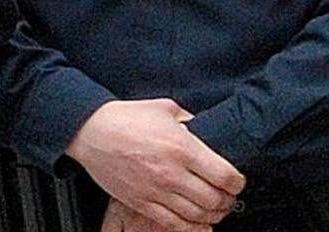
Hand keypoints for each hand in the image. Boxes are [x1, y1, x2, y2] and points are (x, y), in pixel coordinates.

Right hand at [65, 99, 243, 231]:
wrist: (91, 131)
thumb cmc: (126, 118)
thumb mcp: (166, 109)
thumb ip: (190, 120)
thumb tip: (204, 128)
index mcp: (182, 148)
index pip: (224, 175)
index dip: (237, 183)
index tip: (237, 181)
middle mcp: (172, 172)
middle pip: (214, 200)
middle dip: (228, 202)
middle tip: (229, 198)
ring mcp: (156, 190)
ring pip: (197, 215)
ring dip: (213, 216)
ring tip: (216, 211)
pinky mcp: (142, 202)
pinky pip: (173, 224)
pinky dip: (191, 228)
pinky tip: (198, 225)